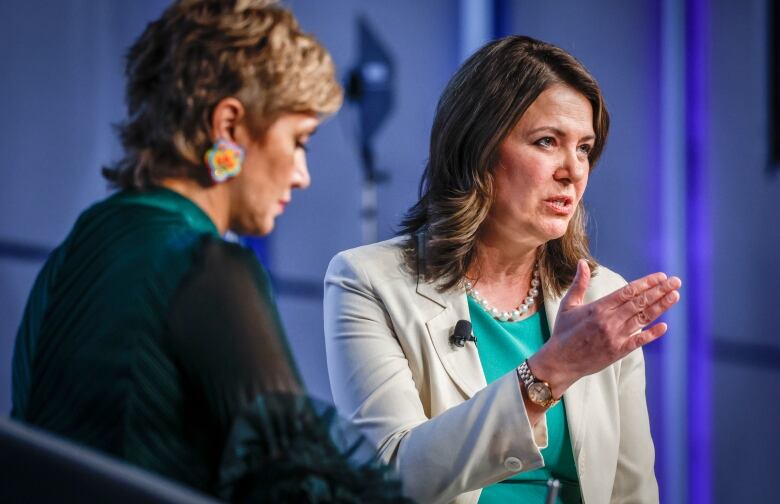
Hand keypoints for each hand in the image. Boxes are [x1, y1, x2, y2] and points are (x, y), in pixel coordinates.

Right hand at [529, 259, 680, 396]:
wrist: (560, 361)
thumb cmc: (563, 331)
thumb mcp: (568, 304)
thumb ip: (579, 283)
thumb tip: (582, 262)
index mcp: (598, 307)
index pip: (628, 291)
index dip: (646, 283)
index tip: (661, 276)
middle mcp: (609, 320)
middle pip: (640, 302)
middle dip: (659, 291)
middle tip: (676, 281)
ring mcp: (615, 337)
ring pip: (643, 319)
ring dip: (661, 307)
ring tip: (675, 296)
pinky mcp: (617, 351)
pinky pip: (638, 341)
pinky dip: (652, 334)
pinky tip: (665, 326)